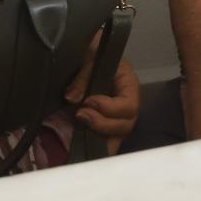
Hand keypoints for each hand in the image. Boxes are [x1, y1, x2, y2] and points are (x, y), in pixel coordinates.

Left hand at [64, 30, 141, 155]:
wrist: (86, 53)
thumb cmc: (93, 52)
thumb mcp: (90, 56)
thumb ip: (83, 76)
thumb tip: (71, 99)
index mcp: (129, 85)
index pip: (129, 105)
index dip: (110, 108)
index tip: (89, 101)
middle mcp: (127, 105)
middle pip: (125, 125)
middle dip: (102, 123)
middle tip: (80, 114)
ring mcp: (117, 118)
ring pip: (117, 136)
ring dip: (98, 135)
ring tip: (80, 125)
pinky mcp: (106, 126)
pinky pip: (108, 142)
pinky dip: (98, 147)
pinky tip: (84, 148)